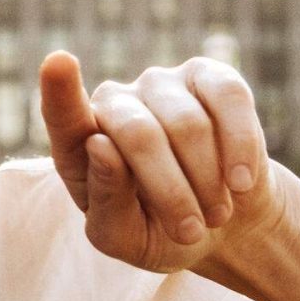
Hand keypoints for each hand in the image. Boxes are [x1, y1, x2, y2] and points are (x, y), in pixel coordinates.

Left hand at [39, 54, 282, 273]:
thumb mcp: (125, 237)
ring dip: (207, 183)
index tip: (58, 63)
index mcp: (79, 144)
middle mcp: (113, 103)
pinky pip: (228, 99)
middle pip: (139, 134)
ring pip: (188, 126)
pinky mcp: (209, 77)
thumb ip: (105, 201)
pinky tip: (241, 181)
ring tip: (215, 213)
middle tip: (192, 231)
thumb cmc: (161, 231)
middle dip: (172, 193)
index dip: (61, 91)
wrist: (226, 224)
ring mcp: (159, 83)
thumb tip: (100, 145)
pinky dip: (240, 147)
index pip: (64, 116)